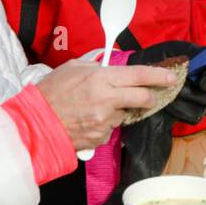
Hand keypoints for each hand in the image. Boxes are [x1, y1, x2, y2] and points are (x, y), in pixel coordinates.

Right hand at [37, 59, 177, 150]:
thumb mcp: (72, 68)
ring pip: (124, 114)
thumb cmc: (50, 93)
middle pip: (142, 98)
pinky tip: (87, 120)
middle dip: (148, 96)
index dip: (159, 76)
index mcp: (101, 79)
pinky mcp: (100, 138)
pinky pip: (110, 129)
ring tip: (94, 108)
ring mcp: (104, 121)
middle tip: (145, 95)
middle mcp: (107, 100)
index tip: (170, 77)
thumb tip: (110, 67)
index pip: (139, 76)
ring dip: (117, 111)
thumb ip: (96, 66)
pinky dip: (104, 124)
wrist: (35, 123)